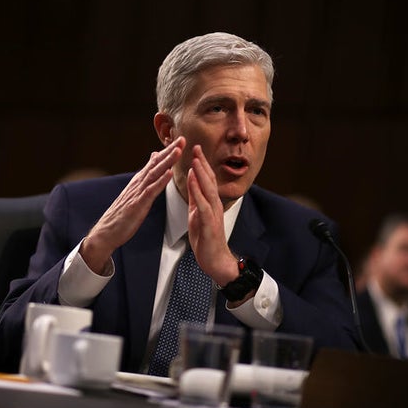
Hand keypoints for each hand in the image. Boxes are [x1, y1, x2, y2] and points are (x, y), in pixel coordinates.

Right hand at [81, 137, 184, 273]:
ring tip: (178, 151)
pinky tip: (168, 174)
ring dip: (166, 161)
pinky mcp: (137, 204)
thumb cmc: (121, 214)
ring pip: (154, 174)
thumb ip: (145, 176)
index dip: (168, 151)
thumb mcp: (134, 193)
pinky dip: (160, 181)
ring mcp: (137, 193)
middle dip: (170, 151)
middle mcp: (138, 183)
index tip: (180, 140)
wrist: (107, 231)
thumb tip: (153, 159)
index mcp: (139, 181)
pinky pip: (151, 191)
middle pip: (156, 164)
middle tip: (182, 138)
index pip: (155, 162)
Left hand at [186, 145, 238, 284]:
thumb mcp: (197, 214)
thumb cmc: (206, 238)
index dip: (201, 164)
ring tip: (196, 160)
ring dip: (201, 174)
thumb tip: (192, 180)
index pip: (206, 179)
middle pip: (209, 180)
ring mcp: (214, 213)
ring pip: (208, 189)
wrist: (215, 261)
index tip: (195, 149)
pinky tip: (193, 182)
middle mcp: (215, 205)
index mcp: (211, 202)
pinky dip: (198, 192)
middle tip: (196, 146)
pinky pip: (203, 205)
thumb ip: (196, 198)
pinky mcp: (210, 223)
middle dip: (202, 163)